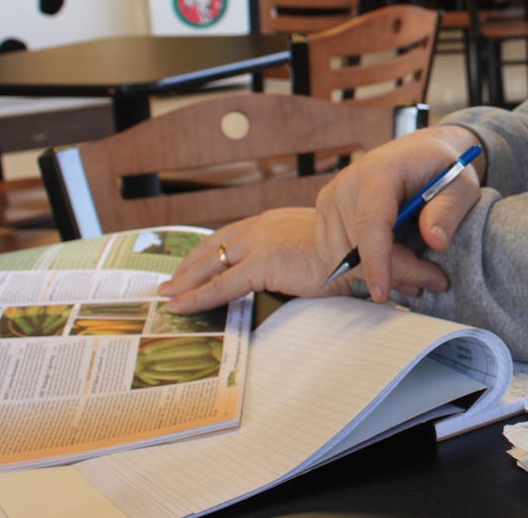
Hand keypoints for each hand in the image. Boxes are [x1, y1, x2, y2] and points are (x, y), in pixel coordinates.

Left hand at [160, 207, 347, 312]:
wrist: (359, 254)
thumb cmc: (344, 253)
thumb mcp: (310, 247)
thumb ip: (290, 253)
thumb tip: (284, 267)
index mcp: (272, 220)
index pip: (229, 235)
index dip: (207, 251)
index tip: (192, 265)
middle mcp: (261, 226)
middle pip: (212, 247)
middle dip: (188, 266)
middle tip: (170, 283)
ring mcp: (259, 244)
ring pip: (210, 265)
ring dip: (185, 282)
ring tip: (167, 296)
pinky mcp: (261, 265)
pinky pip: (220, 286)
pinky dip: (196, 298)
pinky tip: (180, 308)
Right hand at [314, 125, 483, 303]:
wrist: (420, 153)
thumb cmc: (442, 168)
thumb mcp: (461, 185)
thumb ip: (449, 210)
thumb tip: (435, 241)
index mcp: (380, 171)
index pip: (370, 221)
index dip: (375, 260)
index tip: (382, 293)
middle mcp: (348, 183)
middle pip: (359, 246)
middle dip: (397, 272)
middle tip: (436, 280)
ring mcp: (332, 199)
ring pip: (345, 258)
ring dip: (382, 273)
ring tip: (419, 274)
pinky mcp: (326, 214)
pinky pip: (337, 256)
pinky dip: (365, 269)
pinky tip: (395, 264)